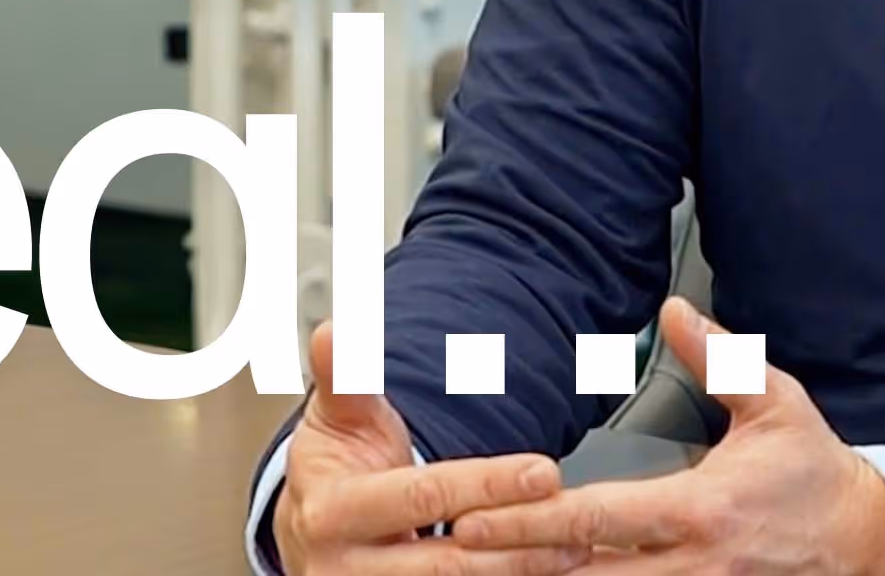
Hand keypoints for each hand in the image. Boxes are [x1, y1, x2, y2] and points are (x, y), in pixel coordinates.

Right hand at [273, 318, 590, 574]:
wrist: (310, 533)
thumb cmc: (336, 468)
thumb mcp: (335, 416)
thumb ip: (345, 376)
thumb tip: (332, 333)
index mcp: (332, 513)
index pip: (423, 495)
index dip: (488, 483)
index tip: (545, 470)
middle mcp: (347, 569)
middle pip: (448, 560)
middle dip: (517, 538)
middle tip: (574, 515)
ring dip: (521, 569)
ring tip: (574, 546)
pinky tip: (546, 567)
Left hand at [449, 298, 884, 574]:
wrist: (876, 540)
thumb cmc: (817, 475)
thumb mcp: (774, 402)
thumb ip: (719, 357)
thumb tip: (675, 311)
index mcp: (699, 511)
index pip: (598, 521)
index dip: (530, 523)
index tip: (477, 521)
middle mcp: (693, 566)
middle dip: (521, 567)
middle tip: (458, 555)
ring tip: (489, 570)